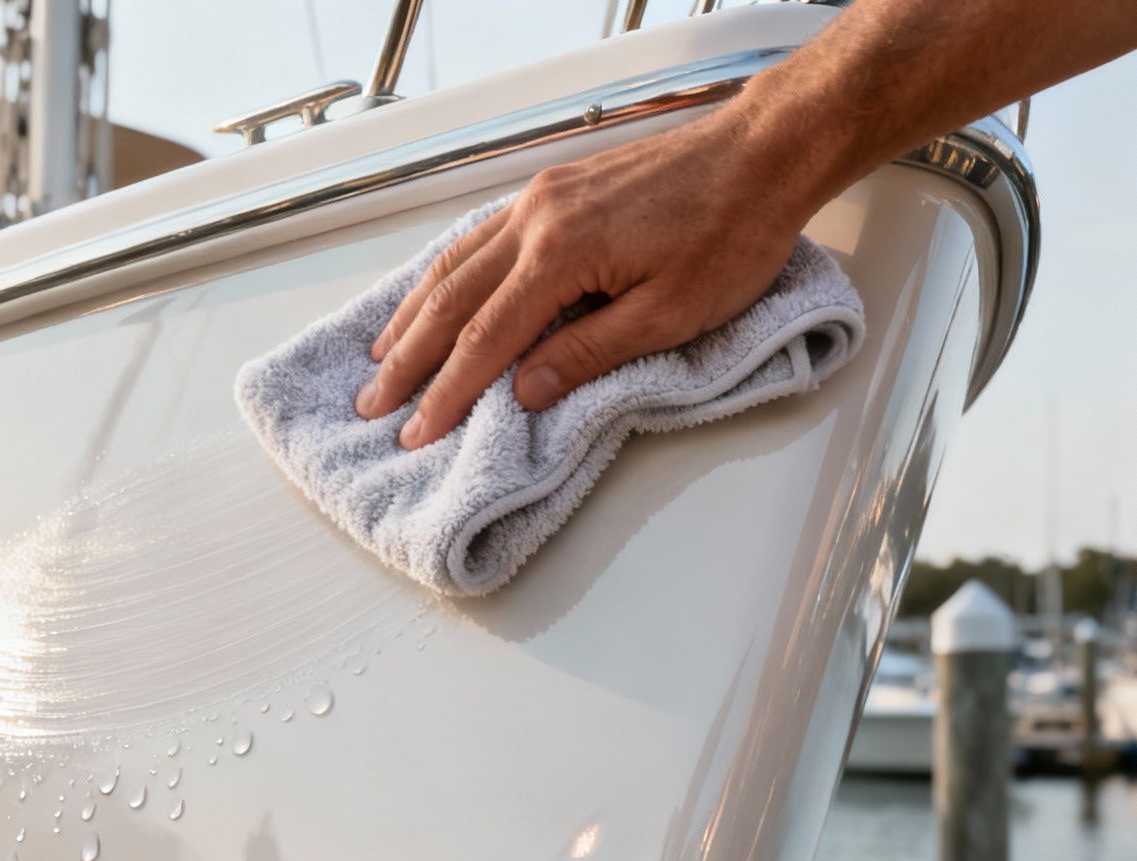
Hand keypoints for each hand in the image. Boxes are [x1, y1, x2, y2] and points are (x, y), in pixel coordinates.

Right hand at [356, 113, 815, 449]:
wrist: (762, 153)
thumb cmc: (732, 232)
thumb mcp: (671, 313)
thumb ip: (590, 353)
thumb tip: (525, 391)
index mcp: (563, 253)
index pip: (486, 338)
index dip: (448, 392)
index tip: (416, 432)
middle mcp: (536, 219)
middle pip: (453, 300)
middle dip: (410, 359)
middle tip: (373, 406)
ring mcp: (540, 199)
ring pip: (455, 263)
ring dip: (414, 316)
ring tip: (382, 358)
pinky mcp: (553, 190)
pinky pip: (479, 238)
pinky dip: (445, 275)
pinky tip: (431, 297)